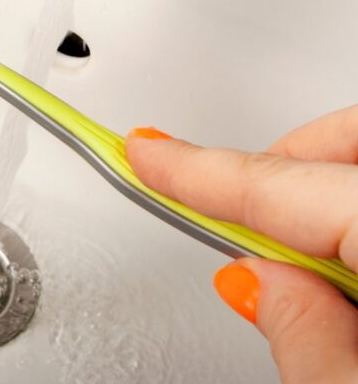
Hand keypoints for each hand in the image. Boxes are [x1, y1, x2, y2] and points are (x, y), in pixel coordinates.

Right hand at [126, 110, 357, 382]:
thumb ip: (303, 336)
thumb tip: (258, 282)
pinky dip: (356, 206)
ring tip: (304, 258)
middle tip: (238, 220)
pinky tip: (353, 258)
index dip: (198, 171)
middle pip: (340, 145)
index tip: (144, 153)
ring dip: (325, 188)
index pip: (281, 185)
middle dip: (282, 166)